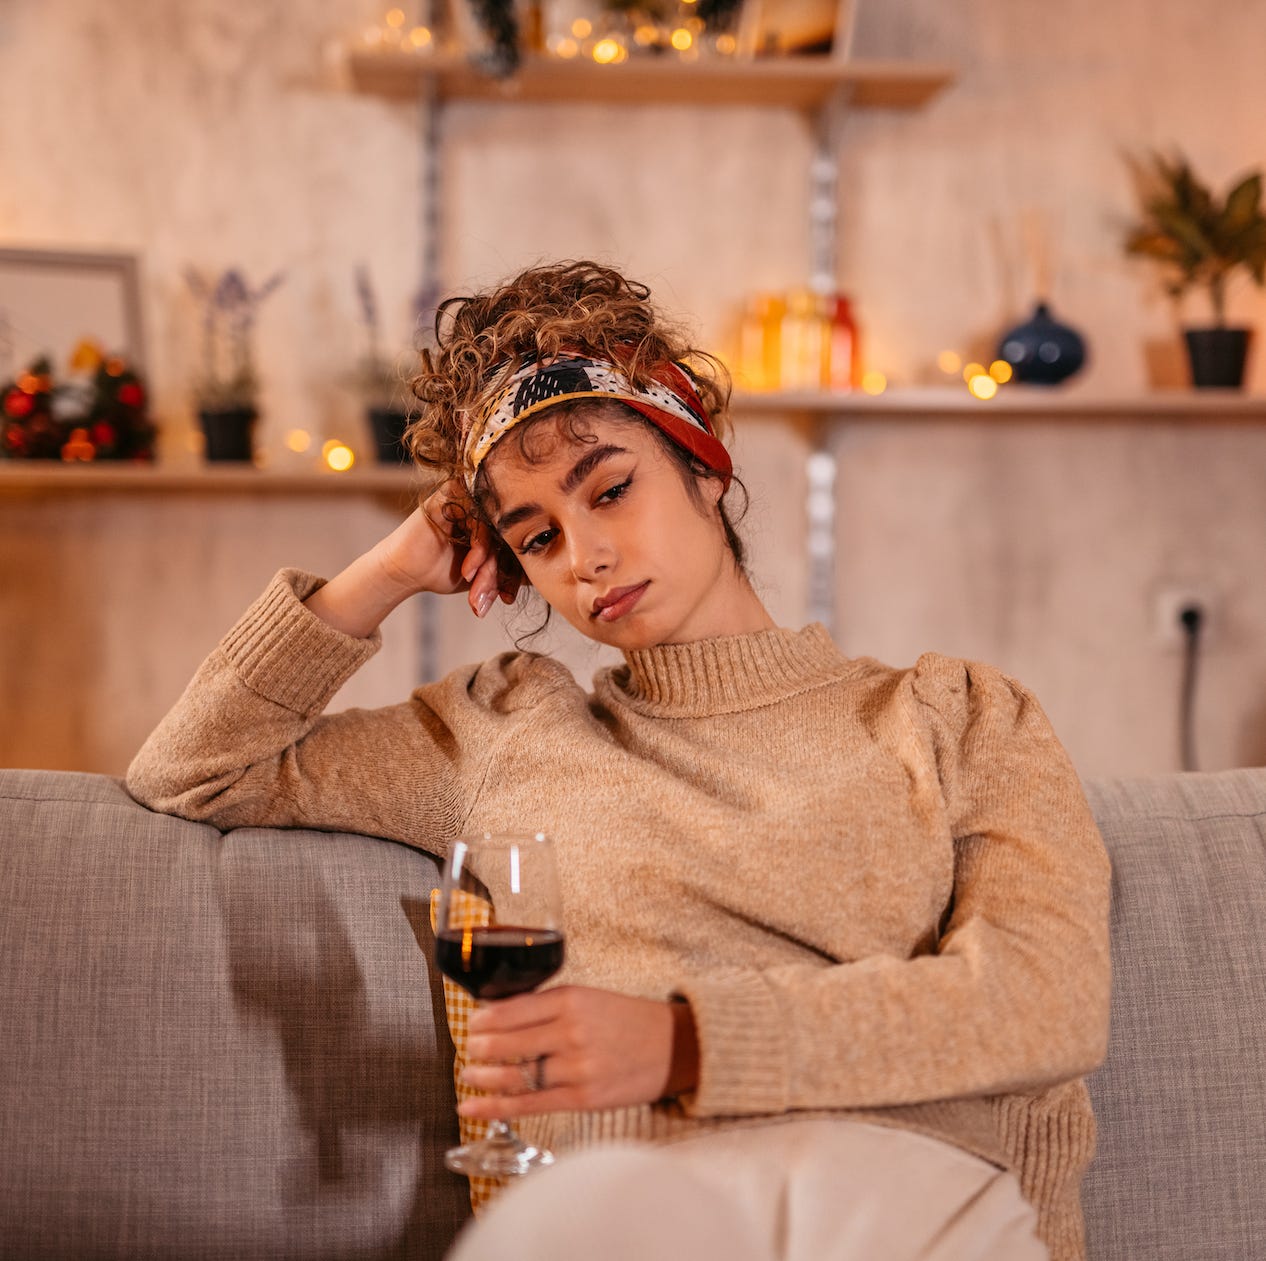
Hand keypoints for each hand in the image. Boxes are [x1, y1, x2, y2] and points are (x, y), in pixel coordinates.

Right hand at [413, 481, 522, 617]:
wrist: (407, 572)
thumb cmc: (449, 572)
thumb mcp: (489, 576)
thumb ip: (514, 572)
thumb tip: (547, 577)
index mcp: (500, 519)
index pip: (521, 541)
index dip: (517, 572)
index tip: (508, 599)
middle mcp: (487, 504)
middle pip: (510, 535)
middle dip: (501, 573)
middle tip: (495, 598)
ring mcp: (471, 497)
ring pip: (495, 529)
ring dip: (489, 564)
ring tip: (478, 588)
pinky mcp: (452, 495)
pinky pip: (476, 518)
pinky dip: (477, 548)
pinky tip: (469, 570)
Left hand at [457, 987, 695, 1119]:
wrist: (674, 1047)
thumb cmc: (627, 1020)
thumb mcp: (589, 997)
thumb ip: (548, 1004)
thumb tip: (499, 1012)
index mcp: (571, 999)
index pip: (515, 1008)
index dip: (486, 1019)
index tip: (473, 1022)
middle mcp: (571, 1031)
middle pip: (510, 1043)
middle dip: (482, 1047)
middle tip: (469, 1048)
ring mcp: (576, 1067)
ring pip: (516, 1075)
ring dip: (485, 1077)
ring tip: (469, 1076)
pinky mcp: (582, 1097)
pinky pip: (530, 1103)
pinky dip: (497, 1108)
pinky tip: (472, 1108)